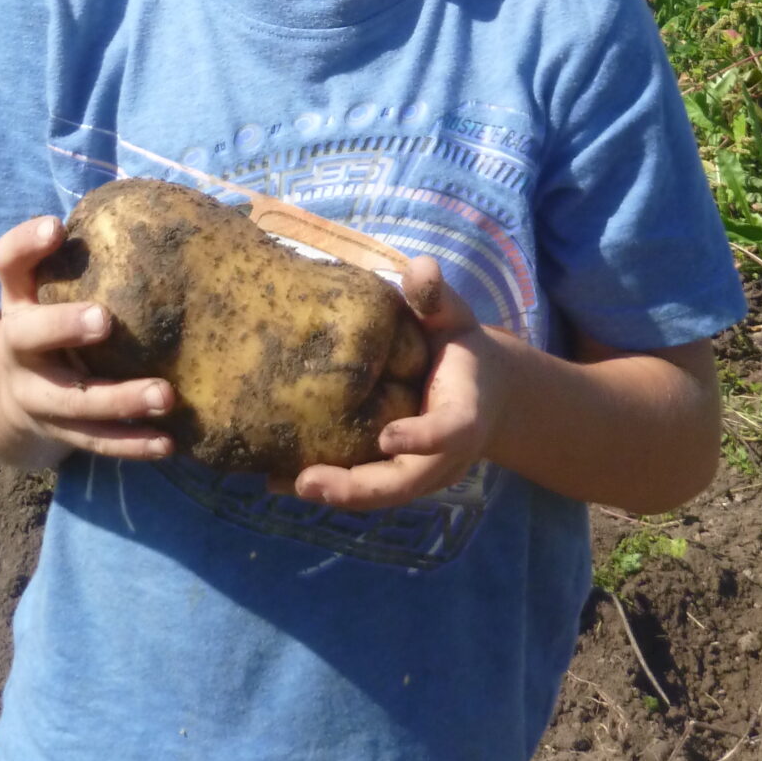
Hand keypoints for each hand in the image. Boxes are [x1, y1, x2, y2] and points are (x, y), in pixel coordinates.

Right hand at [0, 215, 176, 462]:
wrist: (8, 396)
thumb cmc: (49, 319)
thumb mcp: (49, 286)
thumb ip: (84, 256)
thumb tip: (163, 210)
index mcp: (17, 300)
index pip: (8, 263)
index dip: (26, 244)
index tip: (56, 227)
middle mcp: (18, 347)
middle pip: (29, 337)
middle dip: (64, 327)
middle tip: (105, 319)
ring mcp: (35, 395)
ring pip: (72, 402)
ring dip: (118, 399)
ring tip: (165, 395)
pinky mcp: (59, 432)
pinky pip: (95, 442)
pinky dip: (132, 444)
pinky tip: (168, 442)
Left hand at [291, 256, 508, 511]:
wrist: (483, 392)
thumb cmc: (459, 347)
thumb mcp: (454, 317)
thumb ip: (437, 297)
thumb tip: (419, 267)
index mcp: (465, 412)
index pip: (450, 431)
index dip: (422, 437)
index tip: (387, 435)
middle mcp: (444, 456)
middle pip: (404, 482)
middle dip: (358, 487)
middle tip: (308, 481)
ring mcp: (420, 473)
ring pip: (380, 493)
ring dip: (334, 493)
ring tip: (280, 483)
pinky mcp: (396, 477)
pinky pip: (365, 490)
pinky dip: (328, 489)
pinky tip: (278, 480)